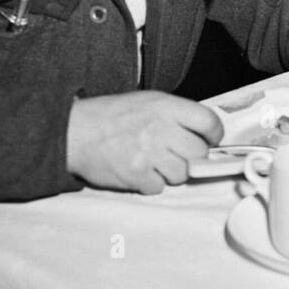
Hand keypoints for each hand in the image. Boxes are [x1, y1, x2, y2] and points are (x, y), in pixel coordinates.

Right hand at [66, 91, 222, 192]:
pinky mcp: (137, 175)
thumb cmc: (110, 116)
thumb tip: (204, 133)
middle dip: (190, 156)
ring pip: (182, 174)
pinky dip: (150, 182)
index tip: (209, 139)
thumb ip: (177, 115)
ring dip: (170, 172)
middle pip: (199, 153)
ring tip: (152, 160)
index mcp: (166, 106)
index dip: (213, 134)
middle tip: (174, 153)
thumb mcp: (147, 102)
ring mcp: (150, 154)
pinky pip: (159, 187)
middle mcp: (161, 129)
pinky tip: (138, 170)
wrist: (75, 133)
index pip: (209, 122)